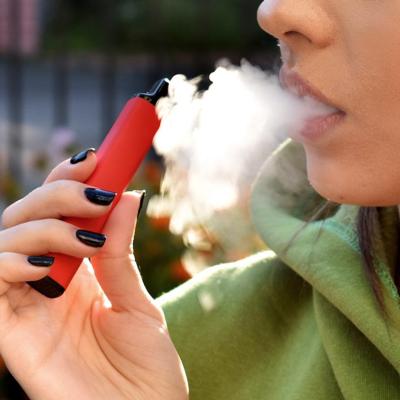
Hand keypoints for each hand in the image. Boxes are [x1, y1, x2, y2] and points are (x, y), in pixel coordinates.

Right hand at [0, 150, 187, 399]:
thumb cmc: (146, 370)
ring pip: (3, 241)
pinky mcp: (10, 335)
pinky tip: (47, 263)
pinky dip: (10, 259)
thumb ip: (121, 252)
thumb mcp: (136, 301)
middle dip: (59, 194)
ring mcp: (26, 307)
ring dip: (41, 224)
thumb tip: (127, 194)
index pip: (59, 214)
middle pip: (27, 217)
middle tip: (96, 192)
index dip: (69, 182)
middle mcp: (48, 284)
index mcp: (78, 274)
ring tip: (83, 238)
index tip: (96, 158)